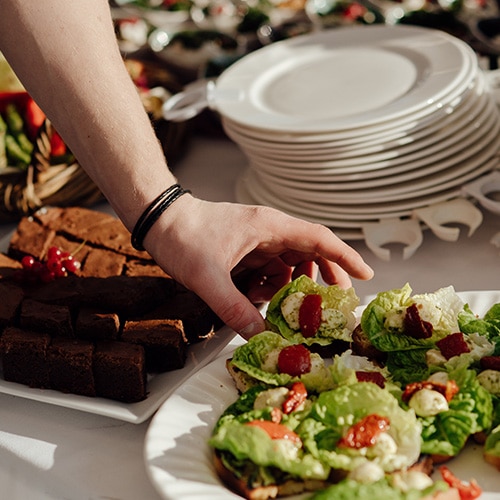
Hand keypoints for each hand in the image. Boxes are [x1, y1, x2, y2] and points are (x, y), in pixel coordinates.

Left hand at [143, 194, 373, 338]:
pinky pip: (270, 268)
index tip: (366, 274)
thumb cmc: (184, 237)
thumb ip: (234, 309)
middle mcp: (268, 231)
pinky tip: (257, 298)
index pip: (318, 238)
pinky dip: (270, 286)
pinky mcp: (246, 249)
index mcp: (268, 227)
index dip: (345, 256)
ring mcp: (258, 240)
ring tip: (286, 307)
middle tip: (331, 305)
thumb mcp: (208, 277)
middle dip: (323, 277)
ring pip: (289, 263)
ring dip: (291, 286)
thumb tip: (261, 337)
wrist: (159, 220)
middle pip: (310, 252)